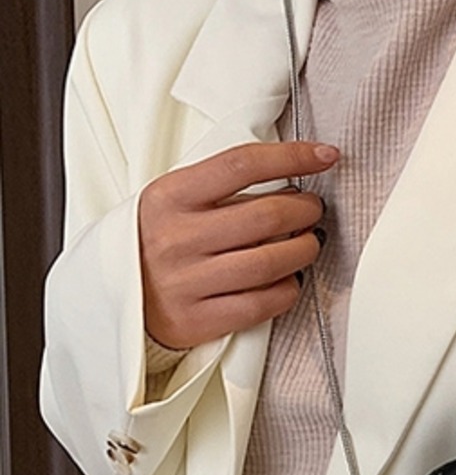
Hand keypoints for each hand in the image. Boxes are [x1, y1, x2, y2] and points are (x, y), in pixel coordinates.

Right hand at [138, 140, 339, 349]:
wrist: (113, 299)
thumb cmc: (157, 243)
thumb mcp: (173, 202)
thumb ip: (221, 190)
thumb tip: (291, 185)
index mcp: (169, 196)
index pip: (241, 165)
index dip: (291, 157)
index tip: (324, 155)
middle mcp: (177, 238)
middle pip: (265, 217)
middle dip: (305, 209)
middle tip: (314, 209)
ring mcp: (188, 282)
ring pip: (271, 262)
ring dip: (304, 250)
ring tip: (310, 242)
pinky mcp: (200, 319)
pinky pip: (263, 303)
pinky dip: (289, 289)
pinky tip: (292, 279)